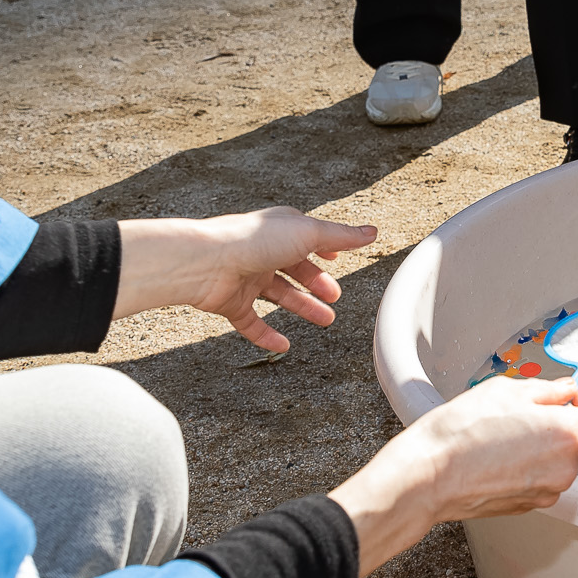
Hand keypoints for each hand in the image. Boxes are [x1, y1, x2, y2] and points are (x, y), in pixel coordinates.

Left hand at [114, 209, 377, 352]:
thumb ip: (341, 236)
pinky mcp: (231, 303)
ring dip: (302, 307)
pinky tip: (284, 346)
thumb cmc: (254, 241)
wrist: (205, 263)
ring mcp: (246, 278)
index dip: (324, 249)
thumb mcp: (307, 234)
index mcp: (280, 230)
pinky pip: (251, 322)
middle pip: (295, 269)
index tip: (336, 259)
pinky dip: (267, 335)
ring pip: (279, 295)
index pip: (306, 239)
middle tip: (335, 298)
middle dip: (316, 282)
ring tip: (327, 320)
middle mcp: (263, 252)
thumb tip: (372, 231)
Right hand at [331, 377, 577, 575]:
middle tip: (526, 409)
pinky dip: (527, 464)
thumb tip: (567, 392)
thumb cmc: (461, 432)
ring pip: (559, 460)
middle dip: (562, 421)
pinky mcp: (527, 506)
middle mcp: (565, 470)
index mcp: (567, 436)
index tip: (576, 396)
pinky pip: (540, 478)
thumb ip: (548, 391)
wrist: (426, 477)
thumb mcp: (507, 391)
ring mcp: (546, 492)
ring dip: (543, 444)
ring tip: (503, 432)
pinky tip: (496, 455)